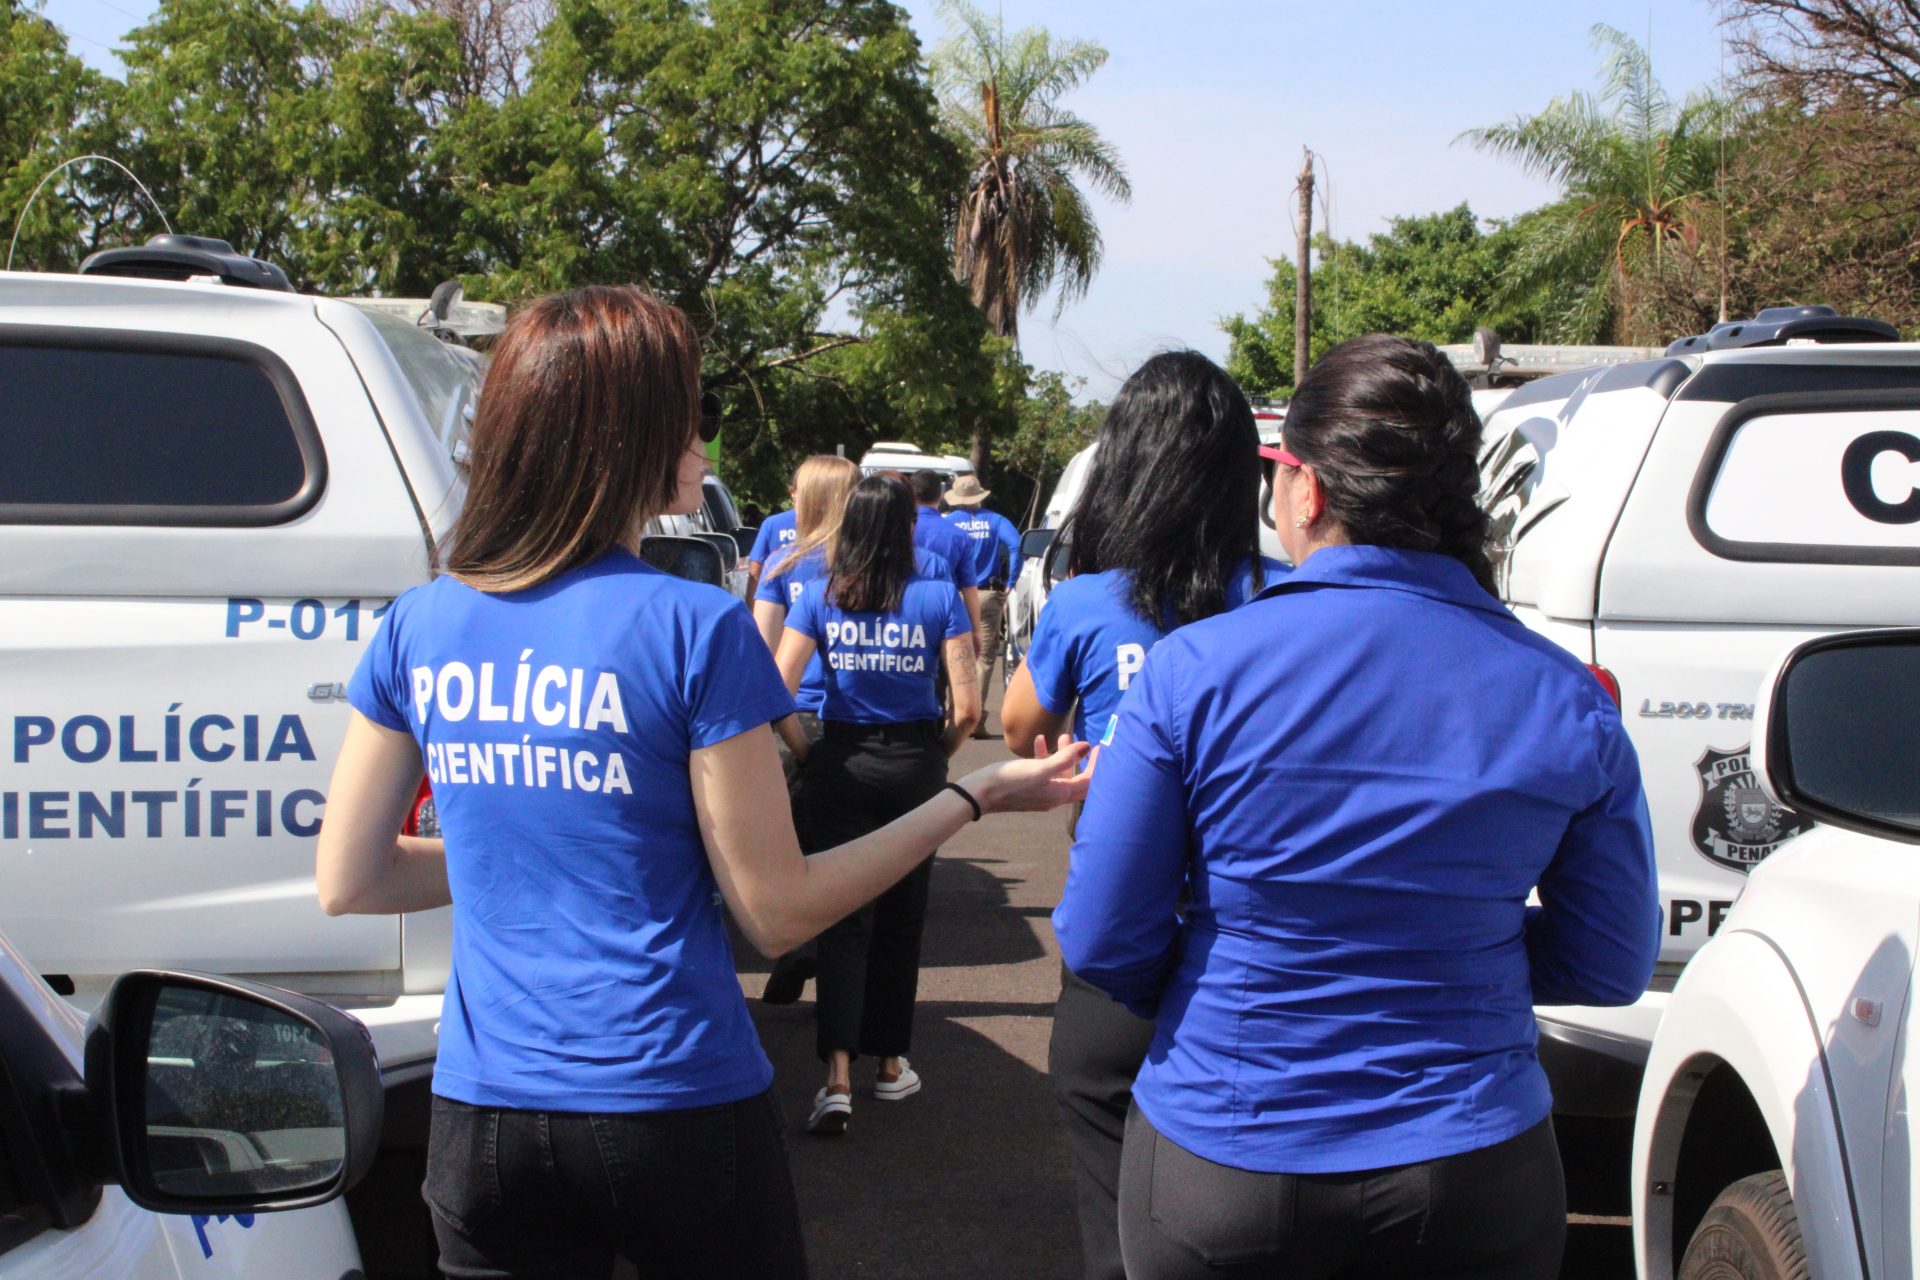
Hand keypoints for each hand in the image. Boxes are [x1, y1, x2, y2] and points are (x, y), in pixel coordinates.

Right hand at [960, 735, 1091, 814]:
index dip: (1097, 766)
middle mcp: (1053, 798)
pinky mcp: (1027, 788)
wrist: (979, 794)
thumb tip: (1088, 746)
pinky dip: (1044, 757)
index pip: (1088, 783)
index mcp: (1060, 795)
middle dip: (1080, 758)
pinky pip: (1042, 772)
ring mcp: (1040, 794)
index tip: (1101, 749)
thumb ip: (1065, 758)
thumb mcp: (1040, 768)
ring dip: (1062, 755)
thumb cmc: (1011, 781)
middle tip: (1085, 741)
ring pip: (1058, 773)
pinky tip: (1038, 741)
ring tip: (1061, 735)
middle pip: (1076, 778)